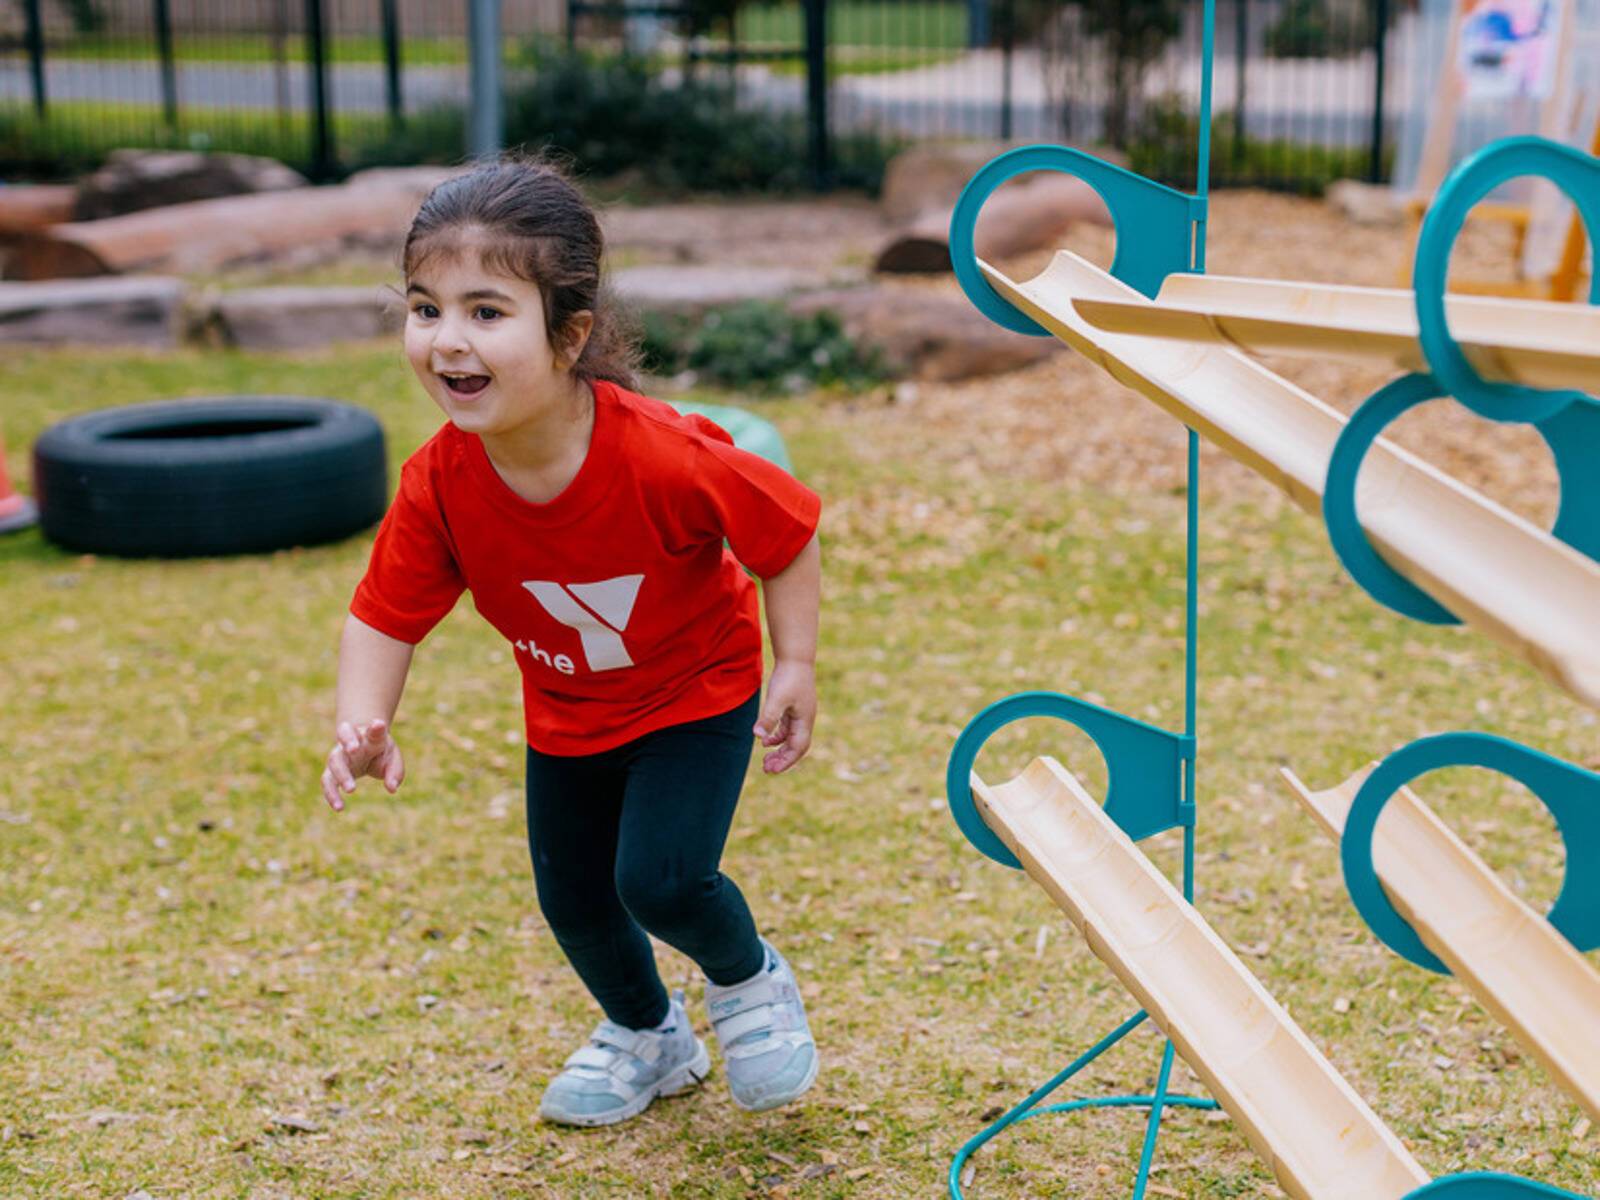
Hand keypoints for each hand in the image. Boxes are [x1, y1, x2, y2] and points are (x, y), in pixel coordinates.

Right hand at [320, 718, 404, 811]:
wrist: (360, 747)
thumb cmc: (379, 750)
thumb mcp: (392, 757)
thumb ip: (395, 771)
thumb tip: (392, 788)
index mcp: (369, 736)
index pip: (372, 730)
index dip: (375, 728)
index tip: (378, 725)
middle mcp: (350, 742)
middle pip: (344, 735)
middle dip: (348, 741)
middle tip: (354, 749)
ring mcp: (339, 756)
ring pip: (334, 761)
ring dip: (342, 774)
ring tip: (352, 789)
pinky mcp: (331, 772)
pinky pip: (328, 782)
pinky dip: (332, 794)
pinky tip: (339, 807)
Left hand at [754, 660, 815, 774]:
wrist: (795, 656)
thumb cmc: (788, 677)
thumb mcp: (777, 699)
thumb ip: (768, 718)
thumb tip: (758, 737)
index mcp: (805, 720)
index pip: (798, 748)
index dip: (786, 761)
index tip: (771, 770)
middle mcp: (805, 719)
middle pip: (796, 747)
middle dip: (782, 759)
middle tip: (766, 769)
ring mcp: (800, 713)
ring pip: (791, 738)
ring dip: (779, 750)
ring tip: (765, 760)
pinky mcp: (794, 706)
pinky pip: (787, 728)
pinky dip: (777, 736)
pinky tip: (765, 740)